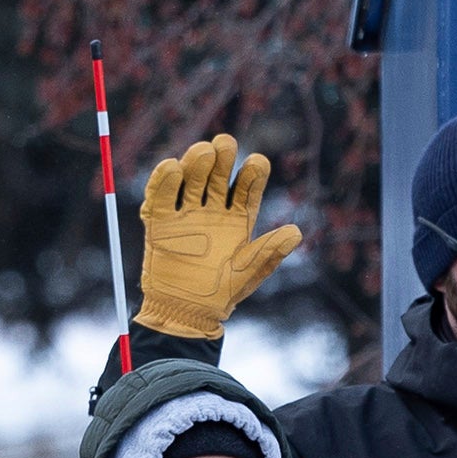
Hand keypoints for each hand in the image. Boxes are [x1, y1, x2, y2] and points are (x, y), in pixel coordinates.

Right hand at [133, 137, 302, 339]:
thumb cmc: (221, 294)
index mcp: (237, 219)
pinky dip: (164, 180)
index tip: (257, 163)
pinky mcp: (159, 222)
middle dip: (223, 158)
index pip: (247, 187)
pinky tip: (172, 168)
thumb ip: (268, 252)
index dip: (253, 173)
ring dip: (196, 162)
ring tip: (202, 153)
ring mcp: (186, 214)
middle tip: (226, 144)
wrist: (185, 313)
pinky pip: (161, 196)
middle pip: (218, 175)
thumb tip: (296, 232)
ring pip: (191, 178)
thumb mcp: (249, 273)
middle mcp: (212, 210)